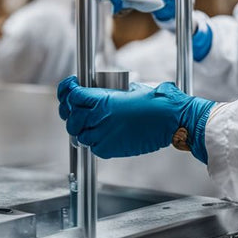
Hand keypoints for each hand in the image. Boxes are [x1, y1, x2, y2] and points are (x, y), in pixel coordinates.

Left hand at [57, 76, 214, 162]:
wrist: (171, 119)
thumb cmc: (156, 101)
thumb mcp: (129, 88)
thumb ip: (110, 92)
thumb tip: (102, 92)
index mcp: (103, 99)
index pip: (72, 96)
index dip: (67, 91)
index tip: (69, 89)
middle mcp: (99, 118)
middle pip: (71, 117)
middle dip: (71, 112)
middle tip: (76, 108)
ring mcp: (103, 135)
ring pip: (79, 134)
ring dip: (82, 128)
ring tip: (90, 122)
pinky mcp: (110, 149)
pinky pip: (92, 147)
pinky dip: (93, 141)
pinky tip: (101, 134)